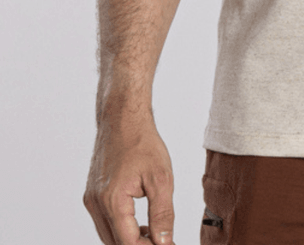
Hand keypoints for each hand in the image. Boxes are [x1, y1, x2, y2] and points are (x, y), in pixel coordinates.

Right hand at [84, 116, 175, 243]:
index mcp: (112, 201)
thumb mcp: (161, 178)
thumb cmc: (141, 142)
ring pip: (108, 235)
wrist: (122, 117)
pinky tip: (140, 222)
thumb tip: (164, 243)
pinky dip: (120, 227)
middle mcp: (96, 204)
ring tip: (154, 233)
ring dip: (128, 239)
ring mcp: (91, 199)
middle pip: (115, 243)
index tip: (167, 244)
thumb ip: (163, 214)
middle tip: (162, 240)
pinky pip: (104, 221)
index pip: (128, 244)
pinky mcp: (91, 194)